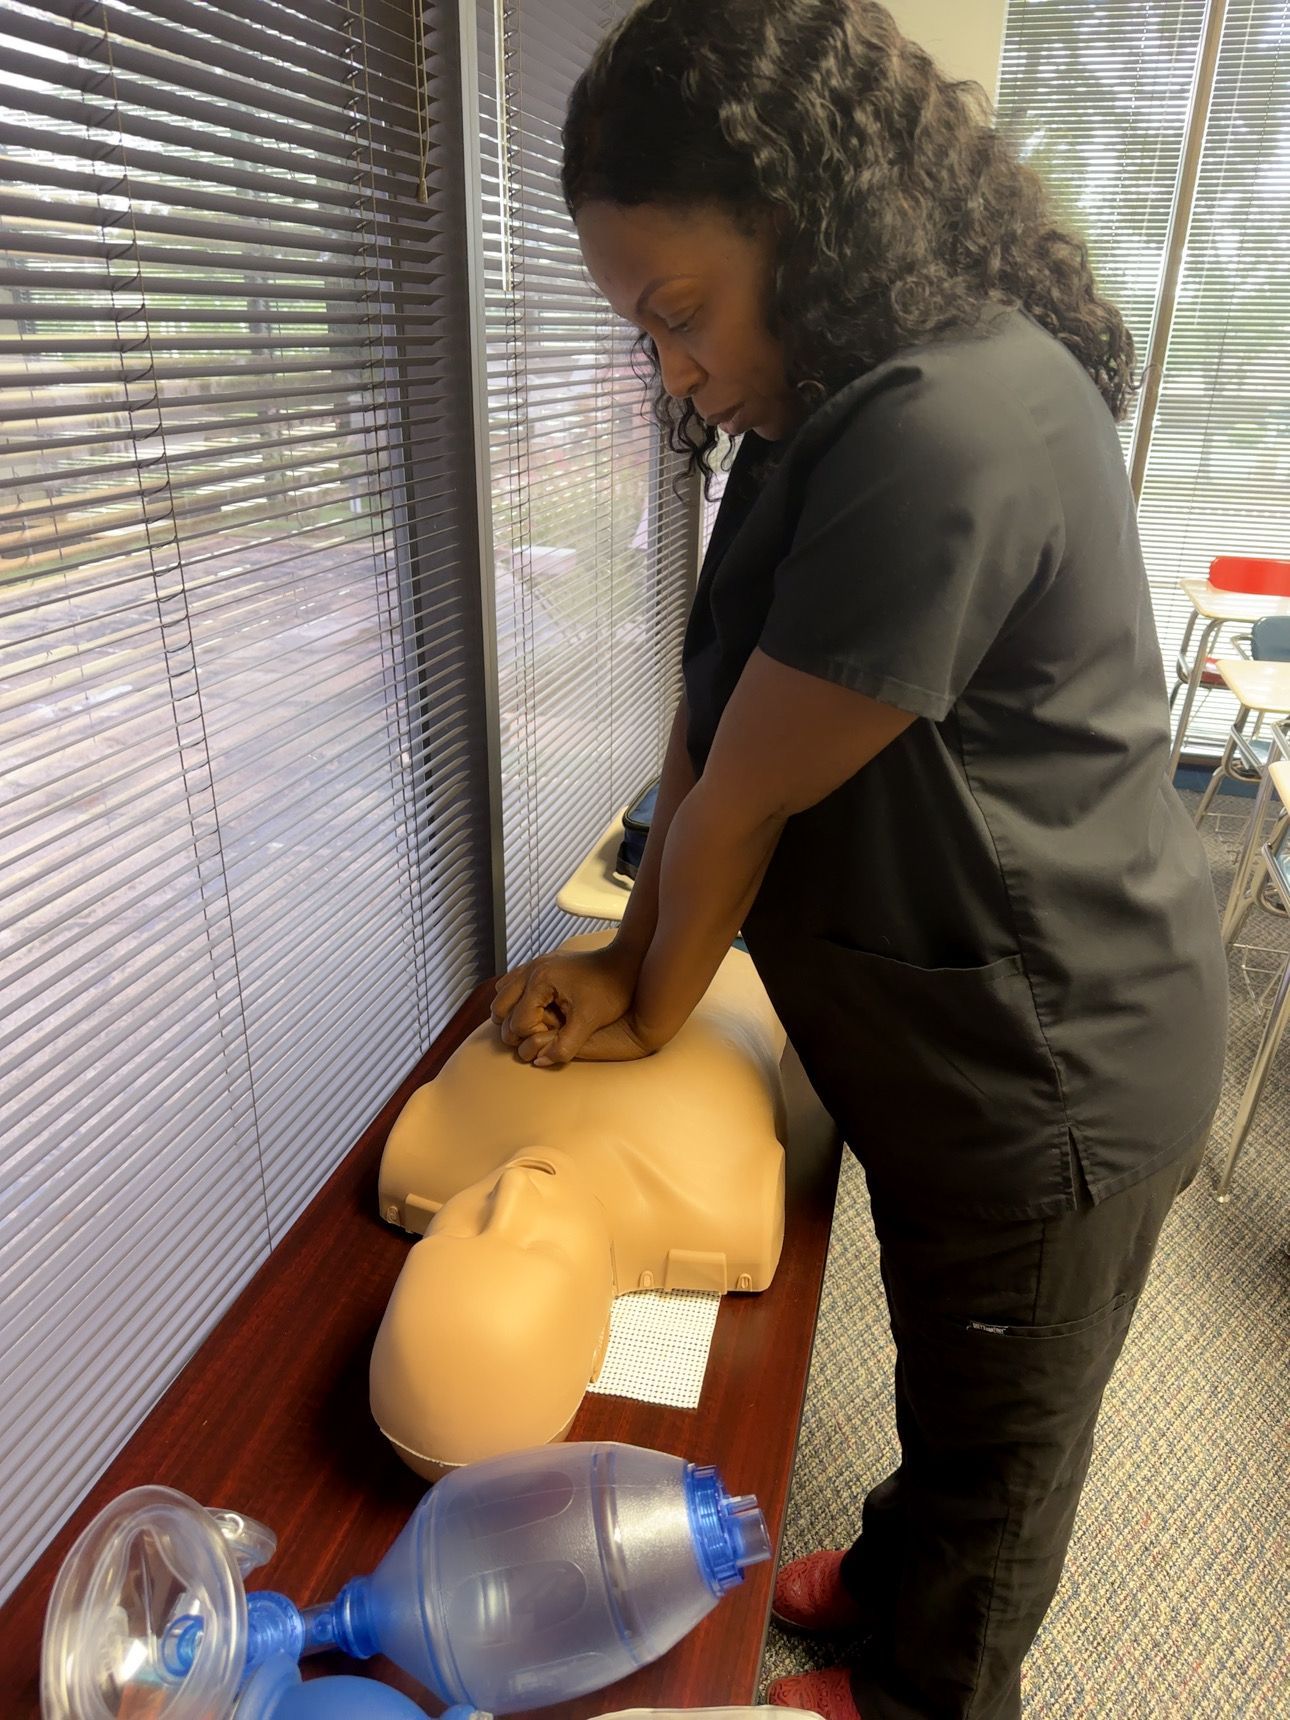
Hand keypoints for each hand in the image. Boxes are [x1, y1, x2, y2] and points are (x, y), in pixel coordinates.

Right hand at [491, 943, 640, 1064]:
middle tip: (540, 1035)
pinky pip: (513, 985)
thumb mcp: (589, 1022)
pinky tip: (542, 1010)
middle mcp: (531, 969)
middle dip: (515, 1028)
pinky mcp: (540, 964)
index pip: (517, 1023)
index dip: (532, 1038)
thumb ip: (564, 1046)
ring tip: (539, 1023)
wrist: (624, 962)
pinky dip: (519, 1001)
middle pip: (499, 1009)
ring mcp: (533, 964)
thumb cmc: (610, 991)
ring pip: (502, 996)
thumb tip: (537, 1061)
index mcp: (540, 981)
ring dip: (513, 1014)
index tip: (555, 1037)